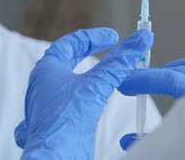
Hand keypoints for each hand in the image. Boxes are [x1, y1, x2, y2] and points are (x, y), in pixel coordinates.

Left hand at [15, 28, 153, 159]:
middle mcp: (42, 84)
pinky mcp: (54, 121)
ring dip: (84, 73)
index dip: (94, 37)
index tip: (113, 37)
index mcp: (46, 69)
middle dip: (88, 51)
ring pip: (65, 81)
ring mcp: (46, 104)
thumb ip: (120, 60)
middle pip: (66, 59)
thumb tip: (141, 38)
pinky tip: (92, 96)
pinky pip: (66, 101)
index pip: (70, 43)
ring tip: (103, 71)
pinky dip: (81, 93)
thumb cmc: (68, 118)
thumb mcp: (98, 83)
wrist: (55, 155)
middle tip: (109, 46)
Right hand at [118, 54, 184, 149]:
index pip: (171, 80)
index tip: (128, 84)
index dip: (145, 80)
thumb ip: (154, 141)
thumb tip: (129, 139)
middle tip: (139, 80)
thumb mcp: (181, 147)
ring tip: (163, 74)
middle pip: (183, 71)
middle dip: (157, 74)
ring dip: (178, 68)